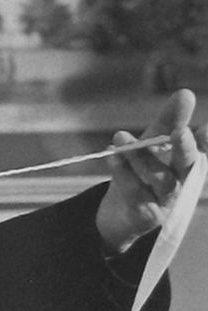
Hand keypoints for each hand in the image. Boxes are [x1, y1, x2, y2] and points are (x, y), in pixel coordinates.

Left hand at [95, 89, 205, 253]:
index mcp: (186, 163)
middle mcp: (182, 183)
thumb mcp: (152, 144)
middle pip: (187, 165)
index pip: (202, 150)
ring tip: (121, 138)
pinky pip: (135, 192)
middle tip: (180, 132)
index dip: (205, 141)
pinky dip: (123, 173)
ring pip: (160, 179)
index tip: (205, 130)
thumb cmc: (141, 174)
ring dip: (141, 156)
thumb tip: (185, 94)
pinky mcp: (146, 216)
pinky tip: (112, 156)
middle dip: (184, 148)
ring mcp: (166, 202)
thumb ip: (168, 121)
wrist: (118, 214)